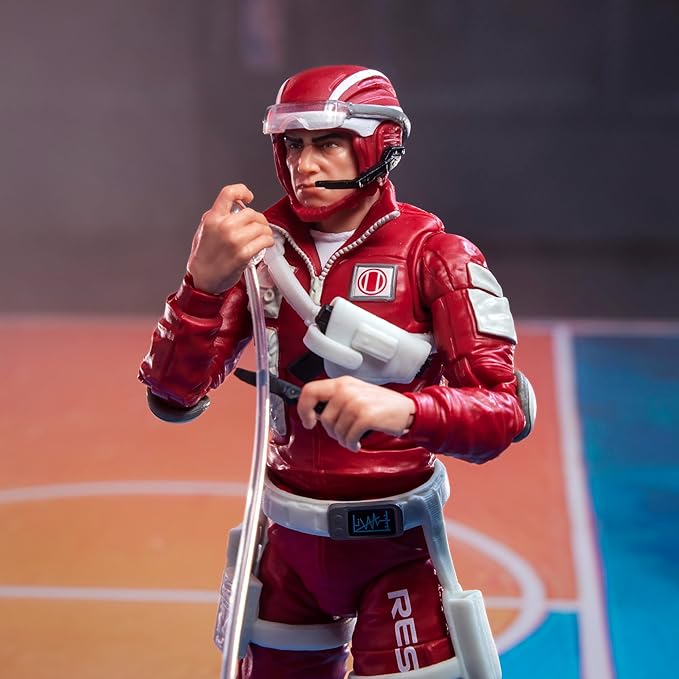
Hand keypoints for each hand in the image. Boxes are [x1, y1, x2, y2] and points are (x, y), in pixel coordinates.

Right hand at [187, 184, 273, 293]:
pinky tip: (266, 244)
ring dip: (266, 232)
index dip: (242, 191)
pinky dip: (268, 242)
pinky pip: (264, 241)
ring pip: (261, 227)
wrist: (203, 279)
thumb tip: (234, 209)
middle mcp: (224, 226)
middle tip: (260, 226)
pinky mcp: (244, 254)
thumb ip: (217, 217)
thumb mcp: (204, 229)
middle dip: (259, 219)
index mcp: (213, 218)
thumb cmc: (203, 257)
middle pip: (252, 213)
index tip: (249, 197)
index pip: (229, 193)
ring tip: (263, 236)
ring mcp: (235, 240)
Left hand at [297, 376, 415, 451]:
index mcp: (342, 383)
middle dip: (331, 431)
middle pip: (324, 417)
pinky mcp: (365, 416)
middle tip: (341, 433)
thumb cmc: (381, 405)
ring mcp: (356, 402)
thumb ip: (335, 400)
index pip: (309, 390)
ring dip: (343, 439)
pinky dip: (352, 444)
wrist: (407, 410)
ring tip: (353, 438)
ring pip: (336, 430)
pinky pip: (348, 437)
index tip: (308, 421)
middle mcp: (347, 390)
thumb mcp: (356, 394)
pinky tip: (358, 442)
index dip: (303, 408)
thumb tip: (314, 413)